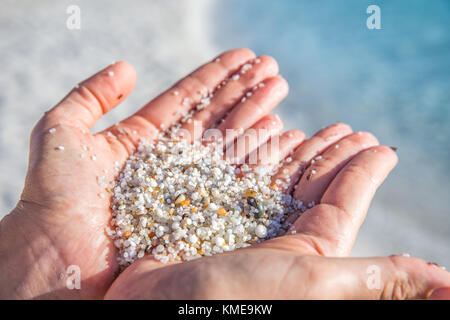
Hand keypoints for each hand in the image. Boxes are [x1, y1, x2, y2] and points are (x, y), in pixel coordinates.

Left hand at [0, 49, 290, 298]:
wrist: (54, 259)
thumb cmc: (53, 198)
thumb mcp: (61, 133)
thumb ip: (89, 96)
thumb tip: (127, 67)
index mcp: (142, 142)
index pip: (187, 101)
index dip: (216, 78)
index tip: (244, 57)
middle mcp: (170, 164)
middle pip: (215, 120)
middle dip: (244, 93)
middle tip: (273, 69)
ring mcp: (187, 189)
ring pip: (229, 146)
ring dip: (256, 117)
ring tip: (279, 91)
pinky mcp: (198, 216)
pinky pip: (233, 182)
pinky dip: (256, 158)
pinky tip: (277, 135)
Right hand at [104, 123, 449, 298]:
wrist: (153, 310)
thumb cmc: (237, 302)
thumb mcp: (317, 286)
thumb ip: (377, 279)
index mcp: (308, 258)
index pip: (343, 206)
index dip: (362, 174)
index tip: (381, 145)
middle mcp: (274, 245)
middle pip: (309, 190)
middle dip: (328, 158)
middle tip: (346, 128)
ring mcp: (237, 229)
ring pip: (270, 180)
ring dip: (289, 151)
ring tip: (304, 125)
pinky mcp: (204, 217)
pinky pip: (231, 178)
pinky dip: (244, 155)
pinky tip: (257, 136)